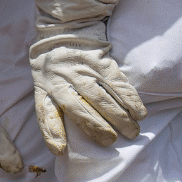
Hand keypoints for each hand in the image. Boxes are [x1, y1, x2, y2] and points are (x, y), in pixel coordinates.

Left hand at [28, 24, 146, 154]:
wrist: (61, 32)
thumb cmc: (52, 68)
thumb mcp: (42, 86)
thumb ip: (50, 110)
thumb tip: (59, 146)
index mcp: (45, 87)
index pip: (45, 112)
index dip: (52, 131)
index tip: (60, 149)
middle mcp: (62, 79)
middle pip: (81, 107)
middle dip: (97, 127)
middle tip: (112, 141)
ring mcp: (82, 69)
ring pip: (102, 97)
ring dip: (119, 116)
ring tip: (132, 131)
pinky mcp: (100, 61)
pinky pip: (118, 83)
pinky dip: (130, 99)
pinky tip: (139, 113)